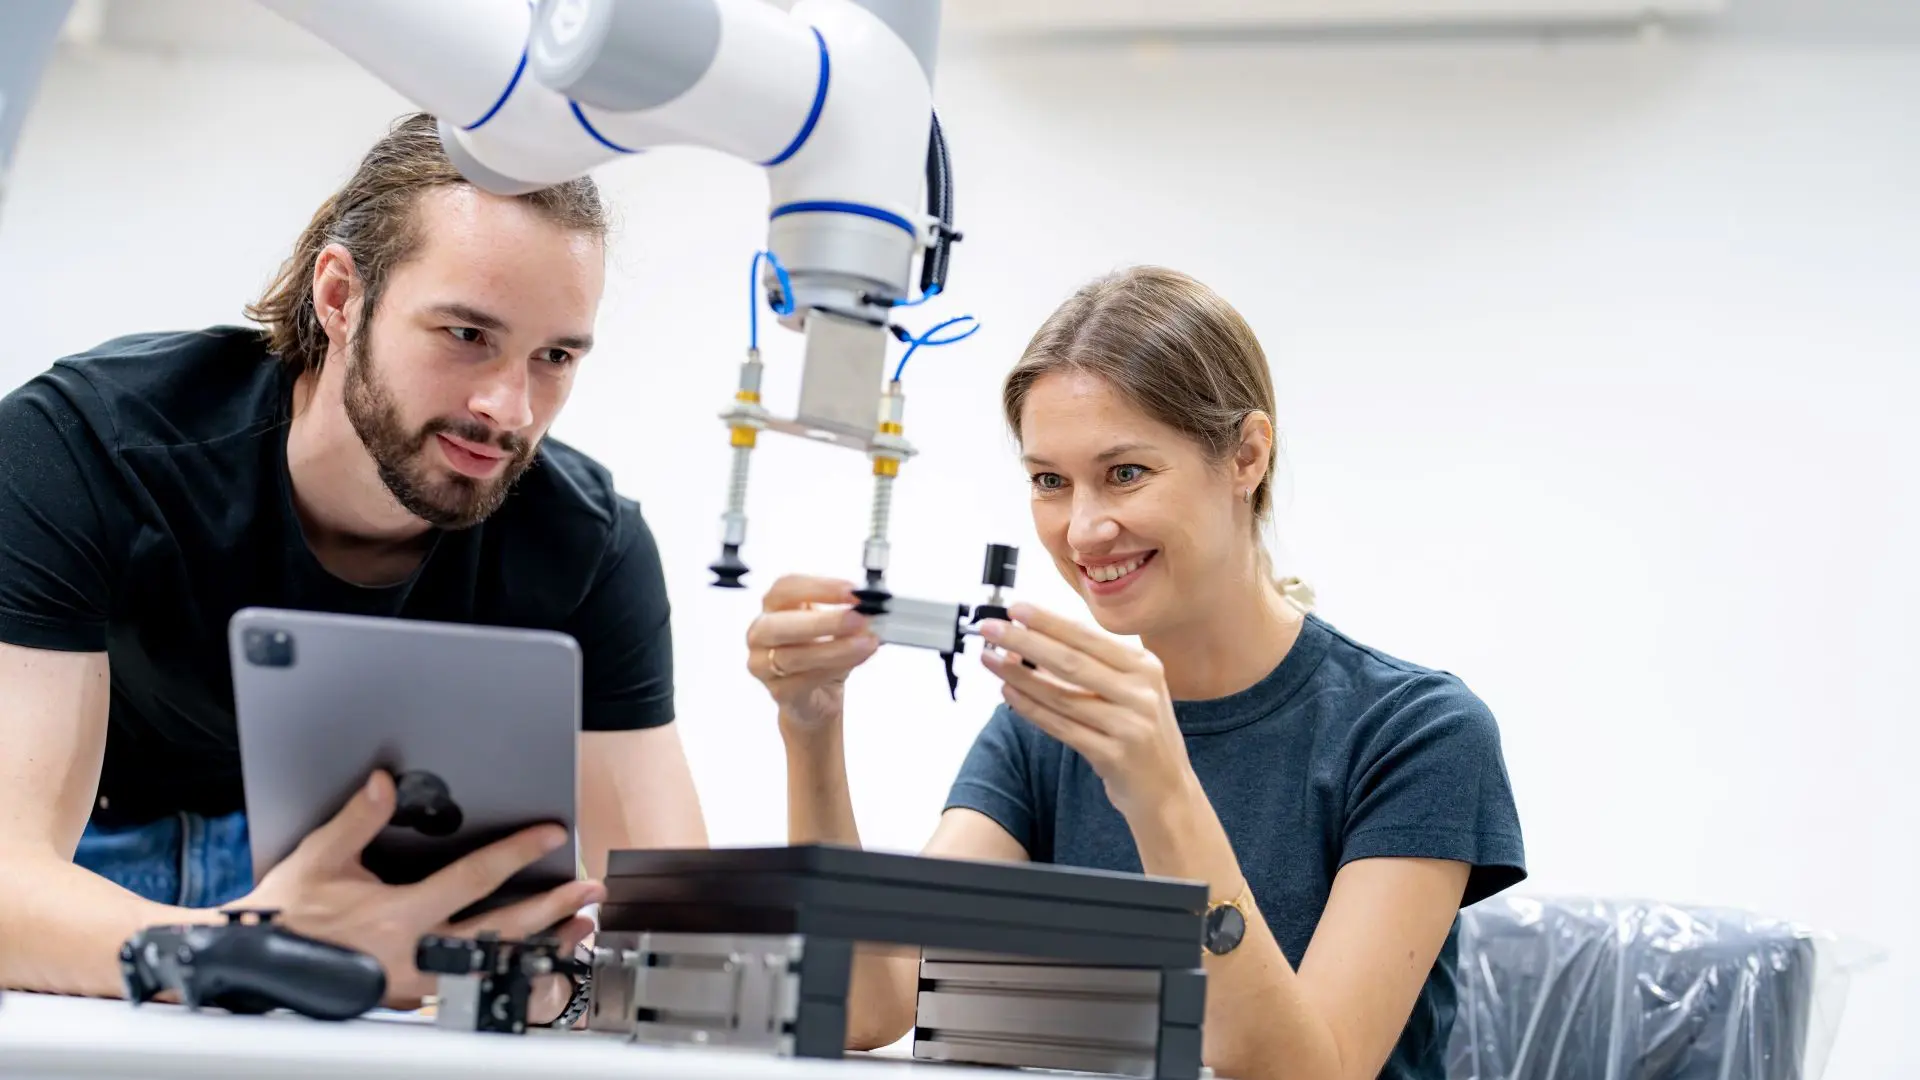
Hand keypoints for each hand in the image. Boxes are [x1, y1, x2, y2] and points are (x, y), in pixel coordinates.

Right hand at [240, 770, 605, 1008]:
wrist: (255, 964)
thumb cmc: (286, 912)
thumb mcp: (319, 857)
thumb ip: (358, 818)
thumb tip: (385, 781)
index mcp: (395, 917)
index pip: (472, 878)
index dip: (517, 854)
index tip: (552, 835)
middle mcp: (413, 955)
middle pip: (499, 931)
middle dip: (551, 909)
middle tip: (589, 892)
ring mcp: (416, 984)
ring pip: (492, 967)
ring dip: (539, 948)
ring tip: (578, 930)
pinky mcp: (413, 998)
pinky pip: (472, 986)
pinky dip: (507, 973)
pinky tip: (534, 964)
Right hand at [745, 575, 878, 733]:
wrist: (818, 697)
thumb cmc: (823, 654)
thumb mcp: (838, 627)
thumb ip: (851, 616)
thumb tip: (872, 610)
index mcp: (774, 607)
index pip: (786, 588)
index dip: (819, 587)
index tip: (853, 591)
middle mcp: (761, 634)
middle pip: (779, 624)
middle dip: (823, 621)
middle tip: (858, 618)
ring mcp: (763, 665)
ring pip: (793, 657)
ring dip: (835, 648)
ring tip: (866, 643)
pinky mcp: (778, 693)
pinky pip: (803, 681)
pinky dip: (833, 669)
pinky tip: (855, 661)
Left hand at [978, 604, 1195, 820]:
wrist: (1168, 789)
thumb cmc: (1140, 732)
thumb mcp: (1128, 690)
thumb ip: (1087, 666)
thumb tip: (1027, 643)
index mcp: (1144, 666)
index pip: (1087, 636)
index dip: (1048, 621)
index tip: (1015, 608)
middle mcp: (1141, 692)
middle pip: (1071, 661)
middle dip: (1025, 641)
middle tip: (990, 628)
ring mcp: (1130, 725)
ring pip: (1061, 696)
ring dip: (1020, 676)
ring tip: (990, 659)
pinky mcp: (1114, 756)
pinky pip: (1062, 727)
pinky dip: (1031, 709)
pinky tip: (1009, 694)